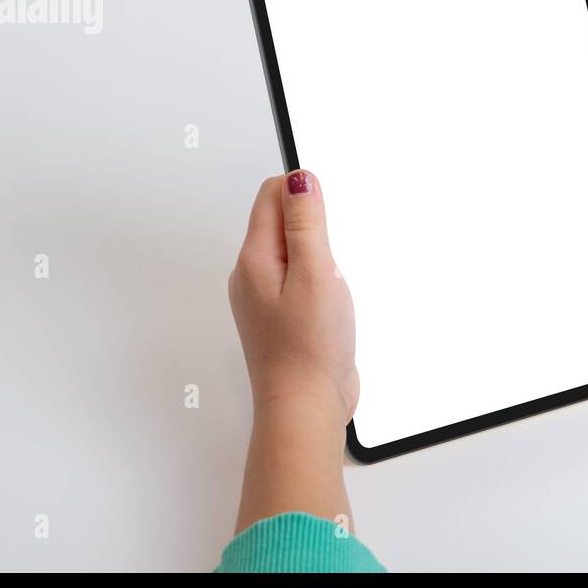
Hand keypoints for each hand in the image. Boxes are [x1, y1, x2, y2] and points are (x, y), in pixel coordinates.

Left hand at [229, 171, 357, 421]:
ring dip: (319, 252)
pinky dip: (320, 278)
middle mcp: (252, 275)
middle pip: (280, 220)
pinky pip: (300, 279)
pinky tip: (334, 299)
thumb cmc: (309, 350)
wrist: (305, 409)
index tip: (329, 213)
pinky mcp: (285, 317)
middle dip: (313, 222)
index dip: (304, 190)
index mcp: (254, 259)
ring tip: (334, 280)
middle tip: (333, 252)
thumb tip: (300, 178)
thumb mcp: (315, 273)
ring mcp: (266, 298)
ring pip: (292, 251)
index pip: (270, 195)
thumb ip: (307, 223)